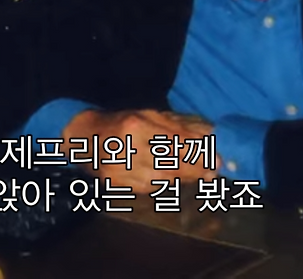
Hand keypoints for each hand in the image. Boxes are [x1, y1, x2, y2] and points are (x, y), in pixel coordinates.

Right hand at [63, 109, 216, 194]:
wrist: (84, 138)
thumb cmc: (121, 123)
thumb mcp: (148, 115)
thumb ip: (178, 126)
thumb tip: (208, 134)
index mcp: (137, 126)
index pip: (176, 143)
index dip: (200, 153)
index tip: (218, 160)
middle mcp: (129, 149)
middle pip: (172, 165)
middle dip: (196, 169)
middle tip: (213, 171)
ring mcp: (122, 170)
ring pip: (163, 179)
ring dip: (184, 178)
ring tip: (198, 174)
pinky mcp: (118, 184)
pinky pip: (149, 187)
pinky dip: (164, 183)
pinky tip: (172, 177)